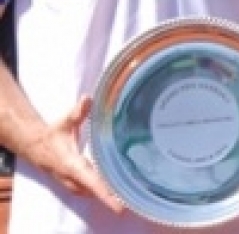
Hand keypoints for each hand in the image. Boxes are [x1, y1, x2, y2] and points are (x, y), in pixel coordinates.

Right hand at [31, 96, 123, 213]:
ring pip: (94, 193)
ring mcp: (73, 184)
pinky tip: (119, 188)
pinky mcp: (76, 184)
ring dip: (110, 195)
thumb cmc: (53, 134)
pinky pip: (92, 191)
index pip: (91, 182)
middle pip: (96, 192)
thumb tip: (87, 99)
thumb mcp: (64, 122)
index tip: (119, 205)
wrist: (36, 147)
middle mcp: (72, 179)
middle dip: (113, 196)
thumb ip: (77, 113)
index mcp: (71, 165)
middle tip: (135, 196)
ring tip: (132, 192)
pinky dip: (104, 191)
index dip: (105, 194)